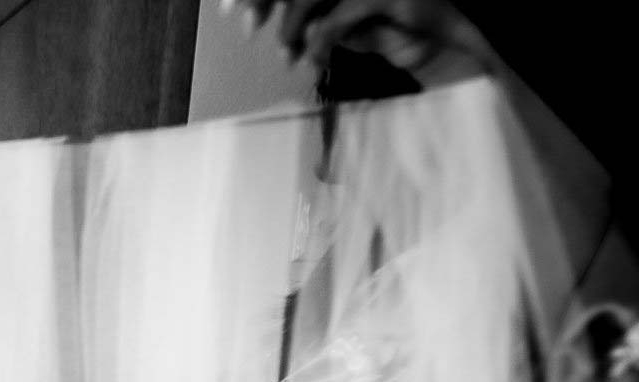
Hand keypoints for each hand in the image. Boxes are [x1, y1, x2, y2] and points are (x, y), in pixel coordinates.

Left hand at [226, 0, 487, 77]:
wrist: (457, 41)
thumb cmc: (403, 29)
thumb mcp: (353, 19)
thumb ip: (322, 13)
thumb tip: (283, 18)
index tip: (239, 10)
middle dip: (270, 0)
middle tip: (248, 25)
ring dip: (291, 25)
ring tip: (286, 53)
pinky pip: (335, 19)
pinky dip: (317, 42)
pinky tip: (311, 60)